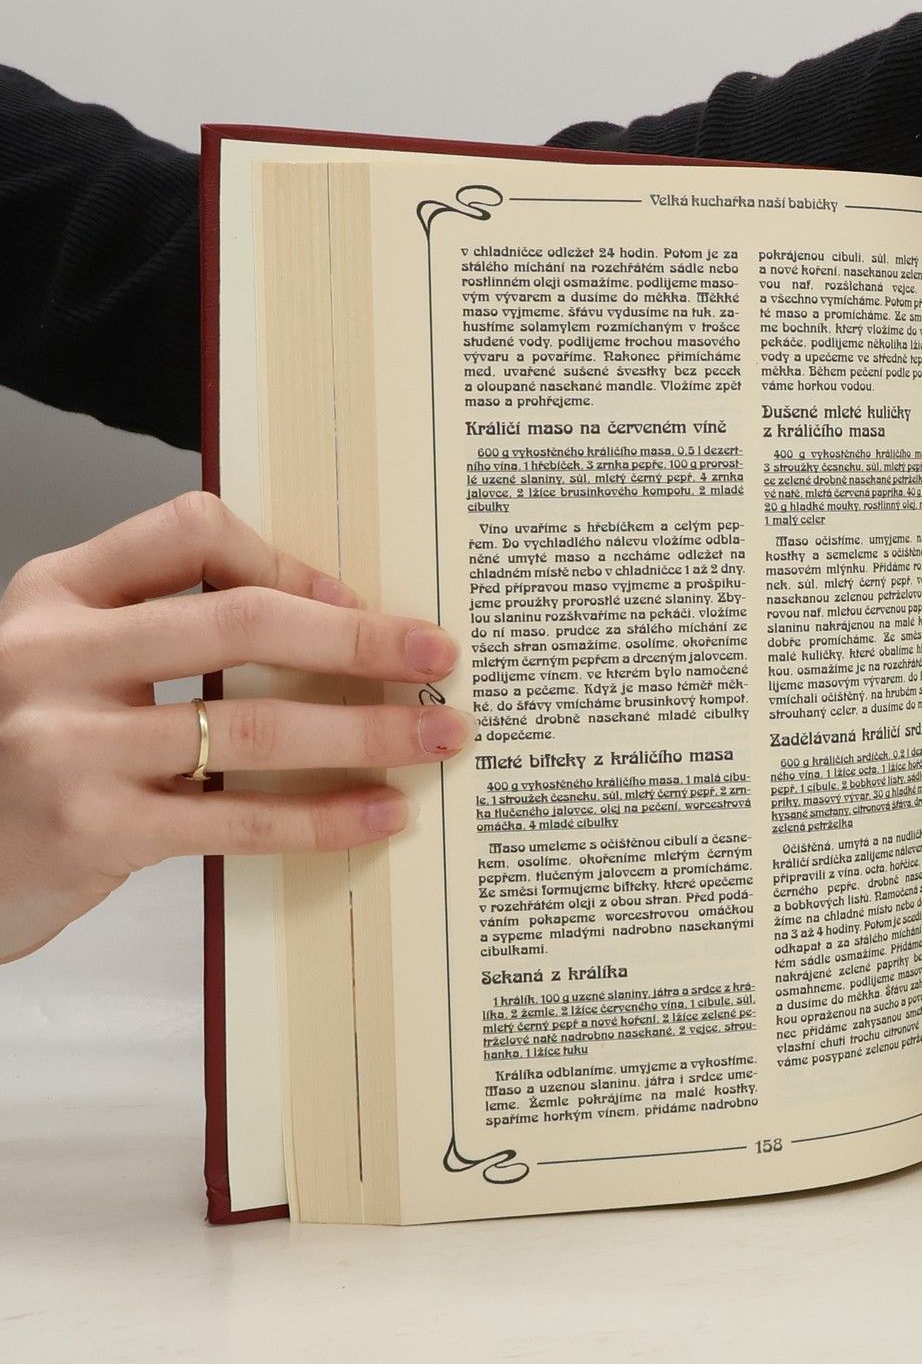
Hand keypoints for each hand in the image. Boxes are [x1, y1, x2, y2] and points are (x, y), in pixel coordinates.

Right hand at [0, 491, 467, 963]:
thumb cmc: (30, 753)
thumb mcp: (72, 661)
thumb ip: (167, 628)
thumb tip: (336, 621)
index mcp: (57, 593)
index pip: (189, 532)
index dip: (288, 560)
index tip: (356, 600)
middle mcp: (53, 656)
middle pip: (239, 622)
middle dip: (358, 639)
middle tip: (439, 656)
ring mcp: (69, 745)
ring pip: (254, 726)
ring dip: (365, 732)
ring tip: (438, 737)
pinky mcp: (95, 830)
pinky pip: (238, 819)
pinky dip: (323, 817)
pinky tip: (382, 813)